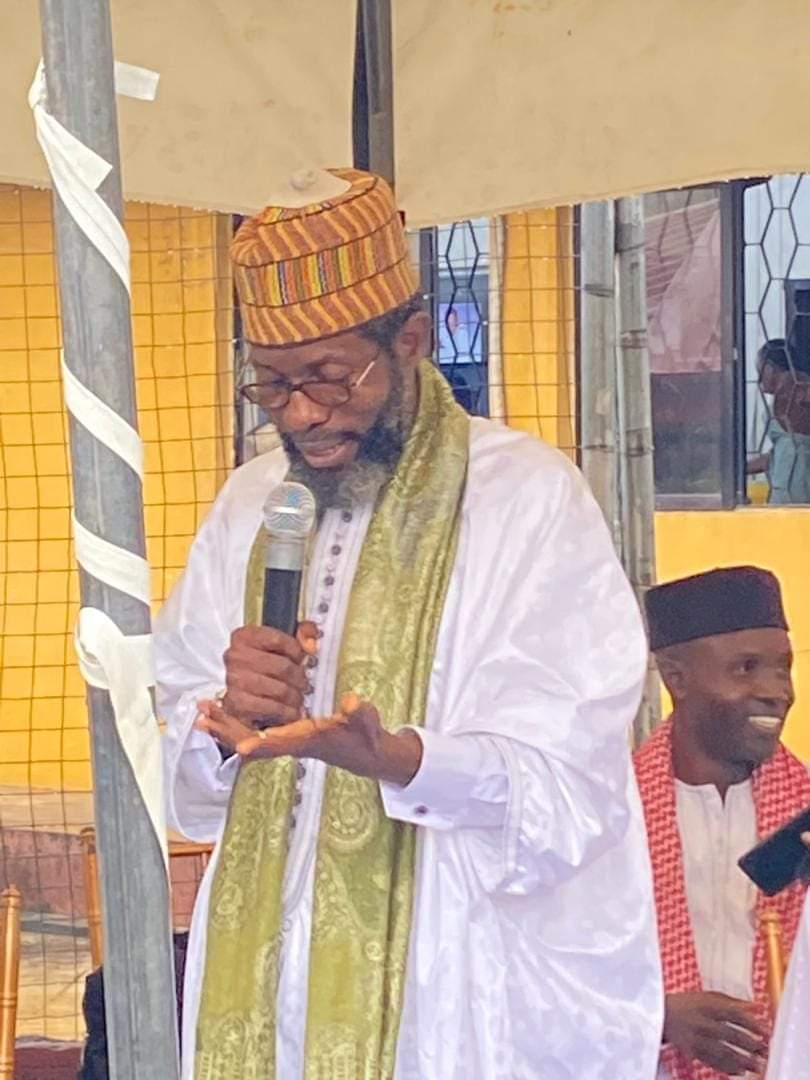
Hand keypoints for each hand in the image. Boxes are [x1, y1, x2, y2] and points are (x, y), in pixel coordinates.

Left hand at [196, 693, 422, 786]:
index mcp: (308, 740)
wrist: (363, 753)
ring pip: (247, 736)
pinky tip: (219, 711)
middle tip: (202, 717)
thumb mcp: (366, 721)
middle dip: (227, 731)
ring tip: (201, 711)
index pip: (282, 745)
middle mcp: (290, 742)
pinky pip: (251, 729)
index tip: (241, 748)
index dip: (262, 746)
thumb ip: (359, 713)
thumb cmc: (364, 736)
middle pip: (252, 742)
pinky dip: (233, 721)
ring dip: (224, 725)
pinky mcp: (282, 735)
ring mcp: (283, 740)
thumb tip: (351, 702)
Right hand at [221, 622, 316, 726]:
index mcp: (244, 637)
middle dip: (299, 678)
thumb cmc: (262, 668)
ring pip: (280, 689)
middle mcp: (235, 657)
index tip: (302, 658)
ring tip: (298, 698)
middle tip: (304, 684)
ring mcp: (234, 681)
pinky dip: (286, 712)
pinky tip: (291, 711)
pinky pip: (272, 708)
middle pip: (282, 667)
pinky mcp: (237, 704)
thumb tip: (312, 635)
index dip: (296, 650)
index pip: (277, 639)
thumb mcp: (279, 645)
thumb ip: (300, 634)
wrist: (241, 697)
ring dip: (295, 697)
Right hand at [663, 992, 766, 1075]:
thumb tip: (756, 1006)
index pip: (733, 1014)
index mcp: (707, 1005)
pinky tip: (740, 1071)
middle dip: (750, 1044)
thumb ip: (731, 1001)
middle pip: (730, 1034)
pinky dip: (727, 1067)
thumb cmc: (686, 1003)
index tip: (766, 1031)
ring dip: (742, 1060)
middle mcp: (702, 1021)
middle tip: (765, 1051)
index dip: (751, 1023)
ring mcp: (696, 1037)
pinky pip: (712, 1061)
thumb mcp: (706, 996)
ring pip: (722, 1051)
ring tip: (758, 1066)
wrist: (659, 1015)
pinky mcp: (691, 1051)